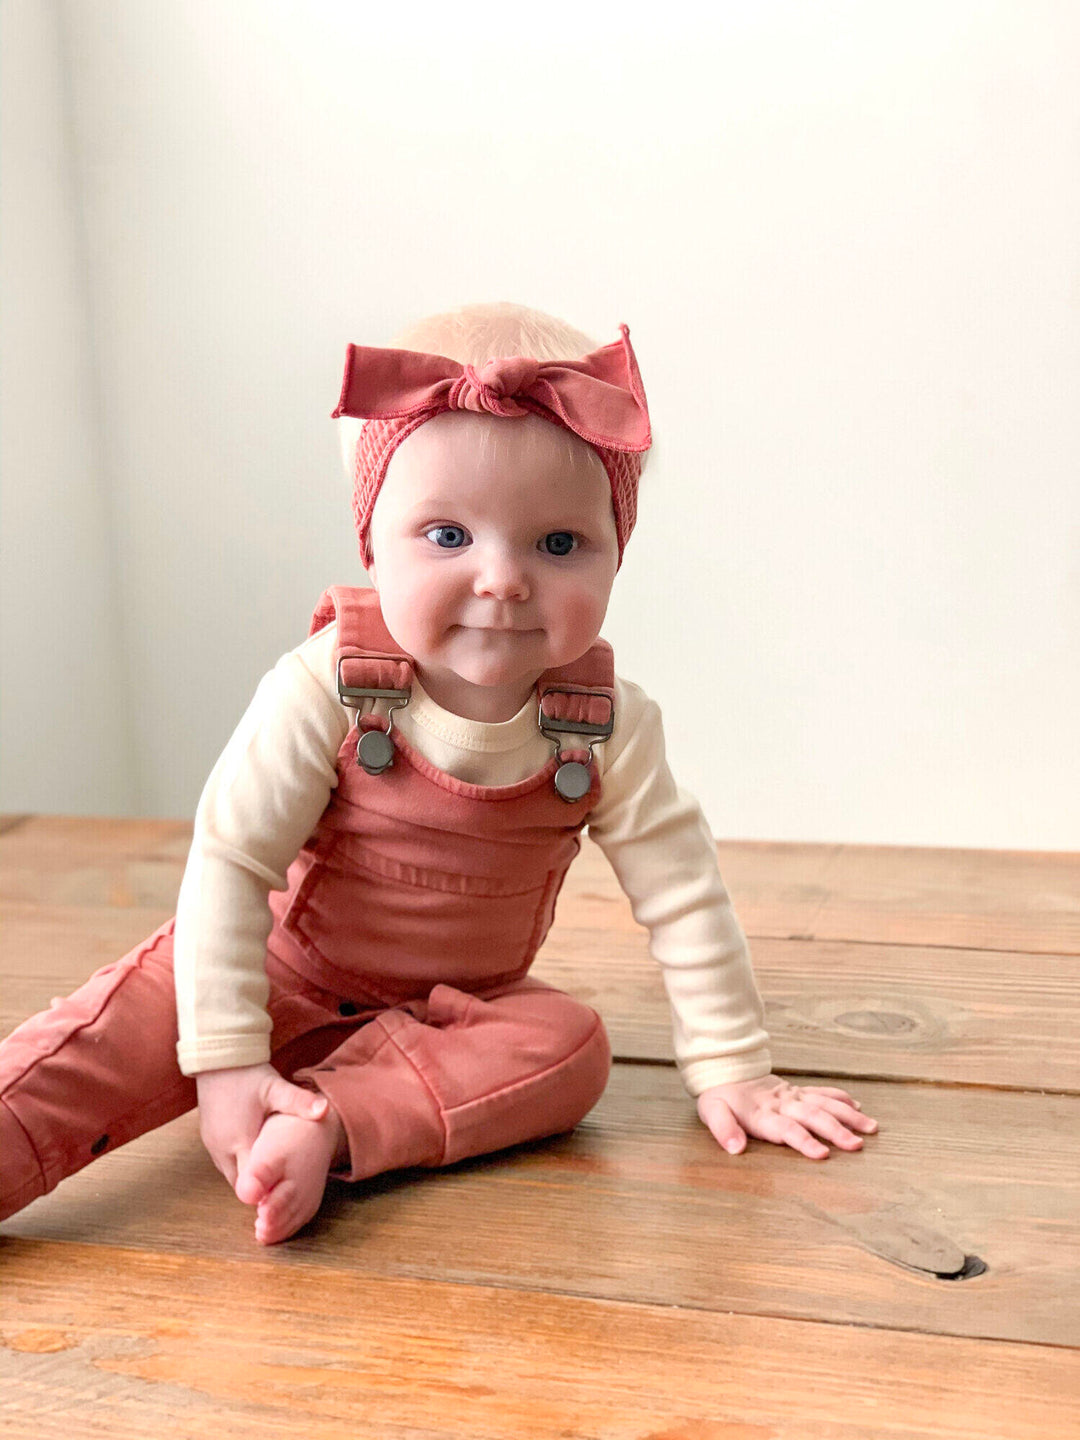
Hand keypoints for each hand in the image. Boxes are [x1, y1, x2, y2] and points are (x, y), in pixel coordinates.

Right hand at [195, 1062, 327, 1191]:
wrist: (216, 1057)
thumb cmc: (246, 1074)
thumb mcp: (275, 1087)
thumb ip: (299, 1102)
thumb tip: (325, 1109)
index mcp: (240, 1142)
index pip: (254, 1185)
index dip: (270, 1191)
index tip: (287, 1192)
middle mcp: (223, 1150)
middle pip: (243, 1185)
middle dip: (262, 1187)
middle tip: (285, 1183)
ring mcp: (213, 1146)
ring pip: (233, 1175)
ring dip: (251, 1175)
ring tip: (274, 1170)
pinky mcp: (209, 1140)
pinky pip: (226, 1163)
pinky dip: (241, 1163)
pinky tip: (258, 1154)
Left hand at [697, 1073, 877, 1159]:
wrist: (725, 1067)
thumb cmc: (719, 1096)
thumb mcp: (711, 1112)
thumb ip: (723, 1129)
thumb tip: (735, 1149)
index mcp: (762, 1114)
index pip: (787, 1130)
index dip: (804, 1141)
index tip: (823, 1154)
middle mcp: (782, 1103)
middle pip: (813, 1117)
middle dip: (836, 1131)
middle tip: (858, 1145)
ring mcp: (792, 1095)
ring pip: (824, 1104)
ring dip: (848, 1116)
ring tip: (871, 1128)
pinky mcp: (796, 1090)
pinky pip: (821, 1092)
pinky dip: (840, 1098)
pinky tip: (857, 1106)